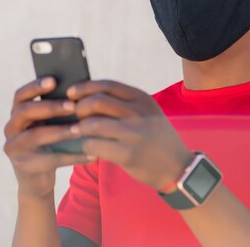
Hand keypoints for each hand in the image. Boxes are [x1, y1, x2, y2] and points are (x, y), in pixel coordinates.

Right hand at [3, 77, 95, 198]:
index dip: (35, 86)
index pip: (21, 95)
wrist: (37, 178)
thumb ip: (57, 110)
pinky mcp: (24, 165)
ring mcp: (14, 148)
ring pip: (36, 135)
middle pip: (25, 111)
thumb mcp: (49, 125)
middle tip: (73, 106)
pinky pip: (50, 159)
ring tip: (81, 129)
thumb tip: (82, 93)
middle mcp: (11, 128)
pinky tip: (91, 154)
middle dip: (51, 107)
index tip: (54, 80)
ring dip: (61, 131)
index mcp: (17, 113)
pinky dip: (73, 156)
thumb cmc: (49, 143)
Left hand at [67, 80, 193, 191]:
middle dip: (80, 107)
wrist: (177, 165)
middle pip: (97, 101)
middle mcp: (139, 113)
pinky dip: (86, 145)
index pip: (108, 85)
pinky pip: (94, 145)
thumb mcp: (147, 113)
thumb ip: (125, 104)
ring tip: (79, 132)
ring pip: (93, 124)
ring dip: (80, 128)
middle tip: (76, 116)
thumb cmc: (155, 137)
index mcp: (142, 99)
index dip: (86, 87)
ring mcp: (134, 133)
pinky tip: (88, 147)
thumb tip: (89, 97)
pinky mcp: (127, 154)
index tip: (72, 92)